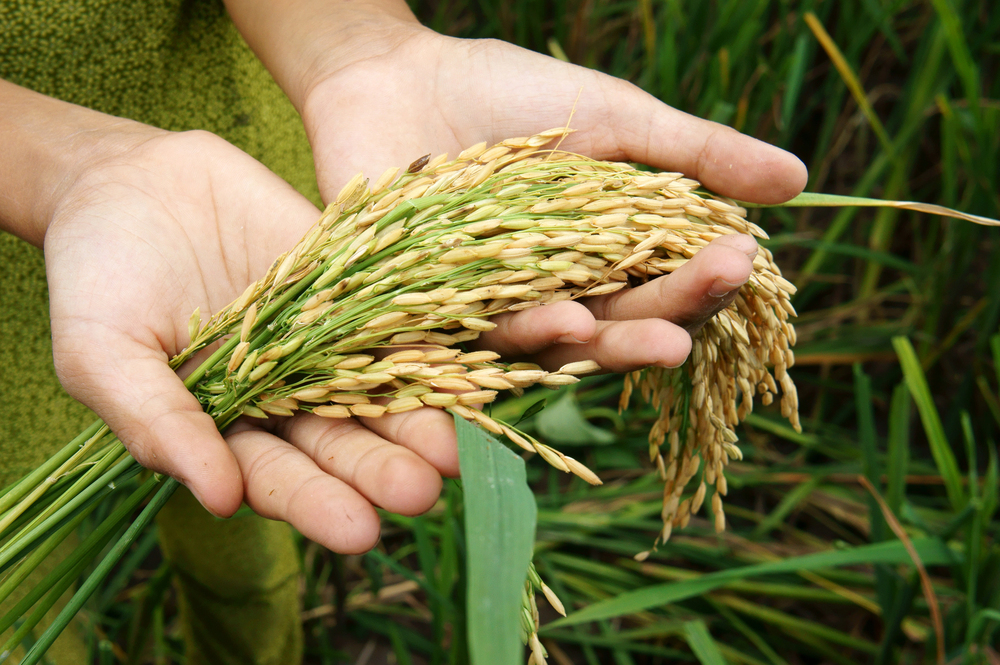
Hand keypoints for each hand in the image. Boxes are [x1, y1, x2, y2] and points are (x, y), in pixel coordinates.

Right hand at [43, 127, 450, 551]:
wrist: (127, 182)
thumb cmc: (96, 279)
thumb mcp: (103, 354)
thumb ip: (156, 422)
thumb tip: (218, 497)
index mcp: (231, 428)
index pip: (279, 477)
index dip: (316, 504)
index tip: (358, 532)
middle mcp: (290, 393)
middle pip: (344, 440)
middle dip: (382, 469)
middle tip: (422, 493)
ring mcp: (327, 339)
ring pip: (380, 385)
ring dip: (419, 416)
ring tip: (456, 446)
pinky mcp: (353, 285)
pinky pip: (394, 312)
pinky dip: (429, 334)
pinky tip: (467, 359)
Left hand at [295, 27, 802, 379]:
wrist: (397, 74)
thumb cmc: (508, 92)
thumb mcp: (616, 118)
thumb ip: (696, 154)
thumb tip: (799, 185)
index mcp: (602, 256)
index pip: (663, 287)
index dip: (702, 280)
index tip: (742, 257)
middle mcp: (554, 293)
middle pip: (619, 326)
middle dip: (668, 317)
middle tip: (713, 302)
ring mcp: (494, 308)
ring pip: (557, 344)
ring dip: (608, 344)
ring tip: (659, 338)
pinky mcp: (432, 314)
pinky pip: (478, 337)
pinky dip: (521, 333)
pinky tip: (563, 321)